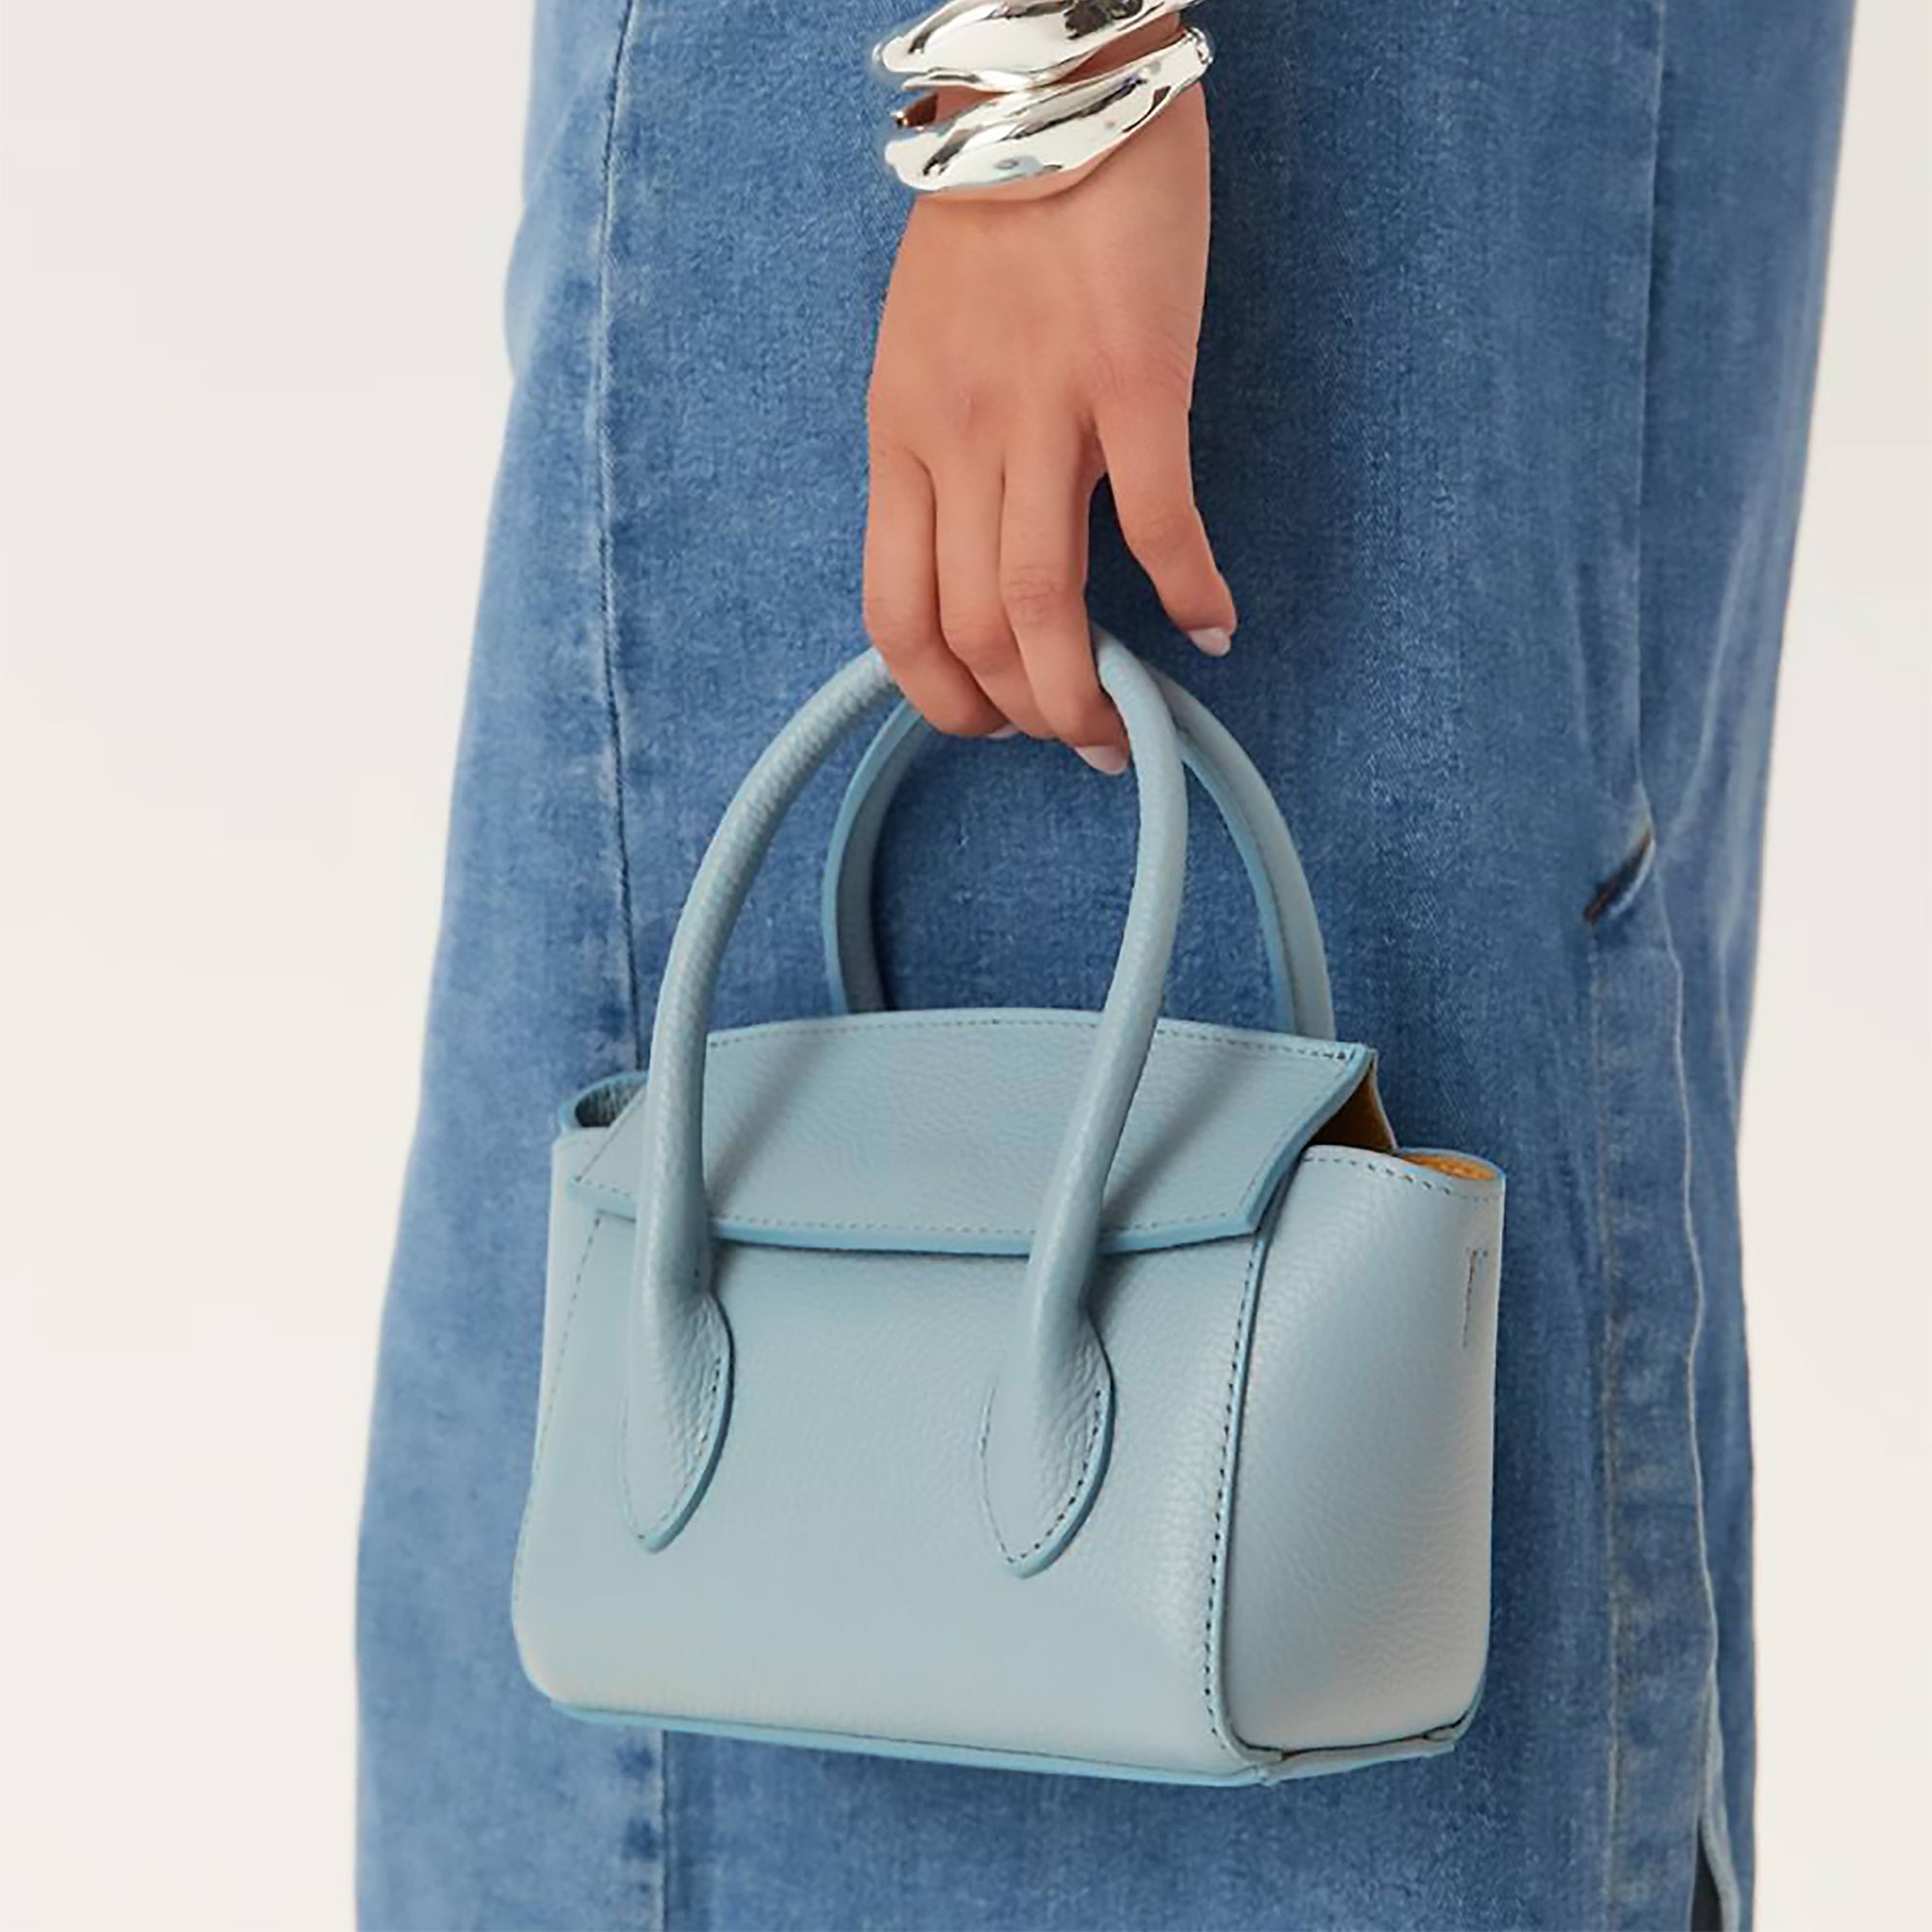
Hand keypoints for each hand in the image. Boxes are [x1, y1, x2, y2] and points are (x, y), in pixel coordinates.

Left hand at [862, 43, 1235, 774]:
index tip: (988, 724)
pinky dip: (1189, 590)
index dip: (940, 699)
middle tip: (1076, 739)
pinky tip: (1212, 626)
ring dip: (1086, 694)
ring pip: (1042, 604)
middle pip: (973, 630)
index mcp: (898, 435)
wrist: (1051, 89)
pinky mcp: (1136, 381)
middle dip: (1022, 715)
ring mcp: (1044, 412)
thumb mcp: (920, 349)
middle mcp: (957, 439)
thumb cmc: (990, 219)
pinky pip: (1158, 523)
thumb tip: (970, 556)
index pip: (896, 616)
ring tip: (1124, 728)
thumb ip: (937, 453)